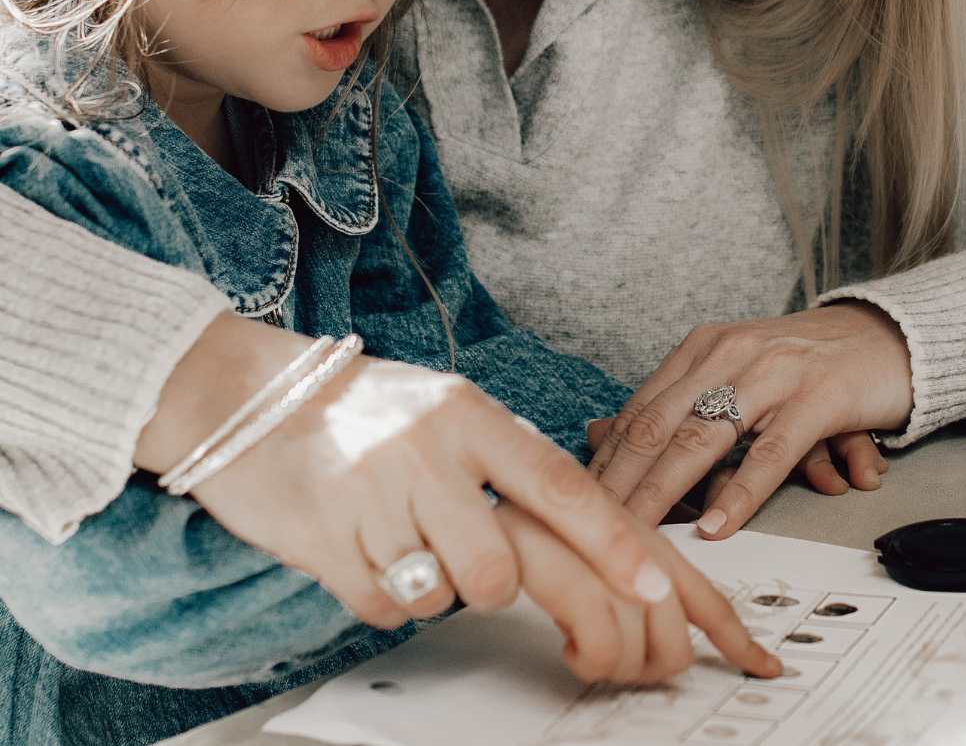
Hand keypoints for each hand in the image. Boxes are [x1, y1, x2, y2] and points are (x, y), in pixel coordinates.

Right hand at [183, 348, 775, 679]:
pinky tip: (361, 544)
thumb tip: (582, 532)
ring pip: (449, 595)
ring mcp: (374, 497)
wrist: (249, 398)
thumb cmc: (366, 410)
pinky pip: (386, 609)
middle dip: (533, 603)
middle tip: (548, 622)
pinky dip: (383, 593)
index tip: (663, 592)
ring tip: (411, 541)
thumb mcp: (447, 413)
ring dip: (442, 587)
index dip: (616, 543)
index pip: (561, 485)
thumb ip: (507, 465)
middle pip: (510, 565)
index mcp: (471, 414)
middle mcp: (428, 452)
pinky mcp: (325, 543)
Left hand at [587, 302, 913, 538]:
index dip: (607, 457)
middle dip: (620, 479)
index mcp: (702, 348)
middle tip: (591, 523)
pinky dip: (739, 493)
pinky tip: (715, 526)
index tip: (579, 497)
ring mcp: (772, 374)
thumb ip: (677, 405)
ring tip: (636, 530)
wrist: (886, 337)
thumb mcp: (733, 374)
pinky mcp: (817, 398)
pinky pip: (770, 453)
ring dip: (664, 491)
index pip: (640, 408)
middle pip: (659, 424)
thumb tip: (602, 434)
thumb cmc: (803, 366)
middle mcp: (729, 354)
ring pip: (703, 439)